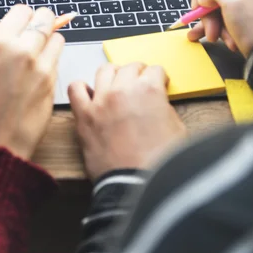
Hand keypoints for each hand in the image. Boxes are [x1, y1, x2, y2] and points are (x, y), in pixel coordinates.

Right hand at [0, 5, 64, 159]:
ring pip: (57, 37)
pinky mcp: (53, 82)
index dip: (22, 17)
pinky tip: (38, 71)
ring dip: (49, 40)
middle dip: (40, 22)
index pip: (22, 11)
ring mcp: (42, 67)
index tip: (20, 23)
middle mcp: (23, 51)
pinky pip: (58, 60)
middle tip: (34, 31)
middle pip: (45, 18)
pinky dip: (52, 59)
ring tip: (37, 52)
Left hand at [68, 63, 185, 180]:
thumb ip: (165, 107)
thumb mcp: (177, 129)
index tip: (157, 84)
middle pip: (130, 67)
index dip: (158, 78)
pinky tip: (90, 95)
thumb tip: (157, 103)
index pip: (154, 70)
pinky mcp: (84, 116)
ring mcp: (101, 101)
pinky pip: (75, 89)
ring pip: (104, 70)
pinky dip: (81, 88)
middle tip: (140, 84)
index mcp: (149, 90)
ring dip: (113, 75)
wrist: (137, 186)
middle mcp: (123, 89)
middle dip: (138, 74)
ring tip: (116, 85)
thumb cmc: (159, 163)